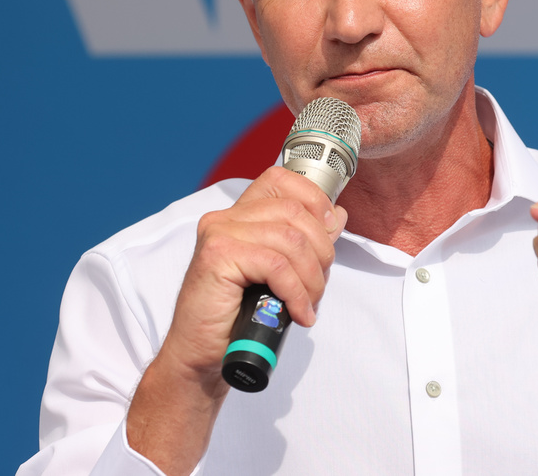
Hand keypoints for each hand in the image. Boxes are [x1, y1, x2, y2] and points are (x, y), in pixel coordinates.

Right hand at [128, 167, 346, 474]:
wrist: (200, 357)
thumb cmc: (236, 319)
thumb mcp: (279, 275)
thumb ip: (304, 242)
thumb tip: (337, 214)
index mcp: (239, 216)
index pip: (281, 180)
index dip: (313, 199)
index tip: (327, 232)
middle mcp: (225, 218)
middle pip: (295, 212)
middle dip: (321, 252)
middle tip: (317, 287)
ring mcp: (219, 234)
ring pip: (290, 240)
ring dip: (311, 278)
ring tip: (308, 305)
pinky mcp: (217, 256)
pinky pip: (276, 265)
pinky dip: (296, 292)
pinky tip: (298, 314)